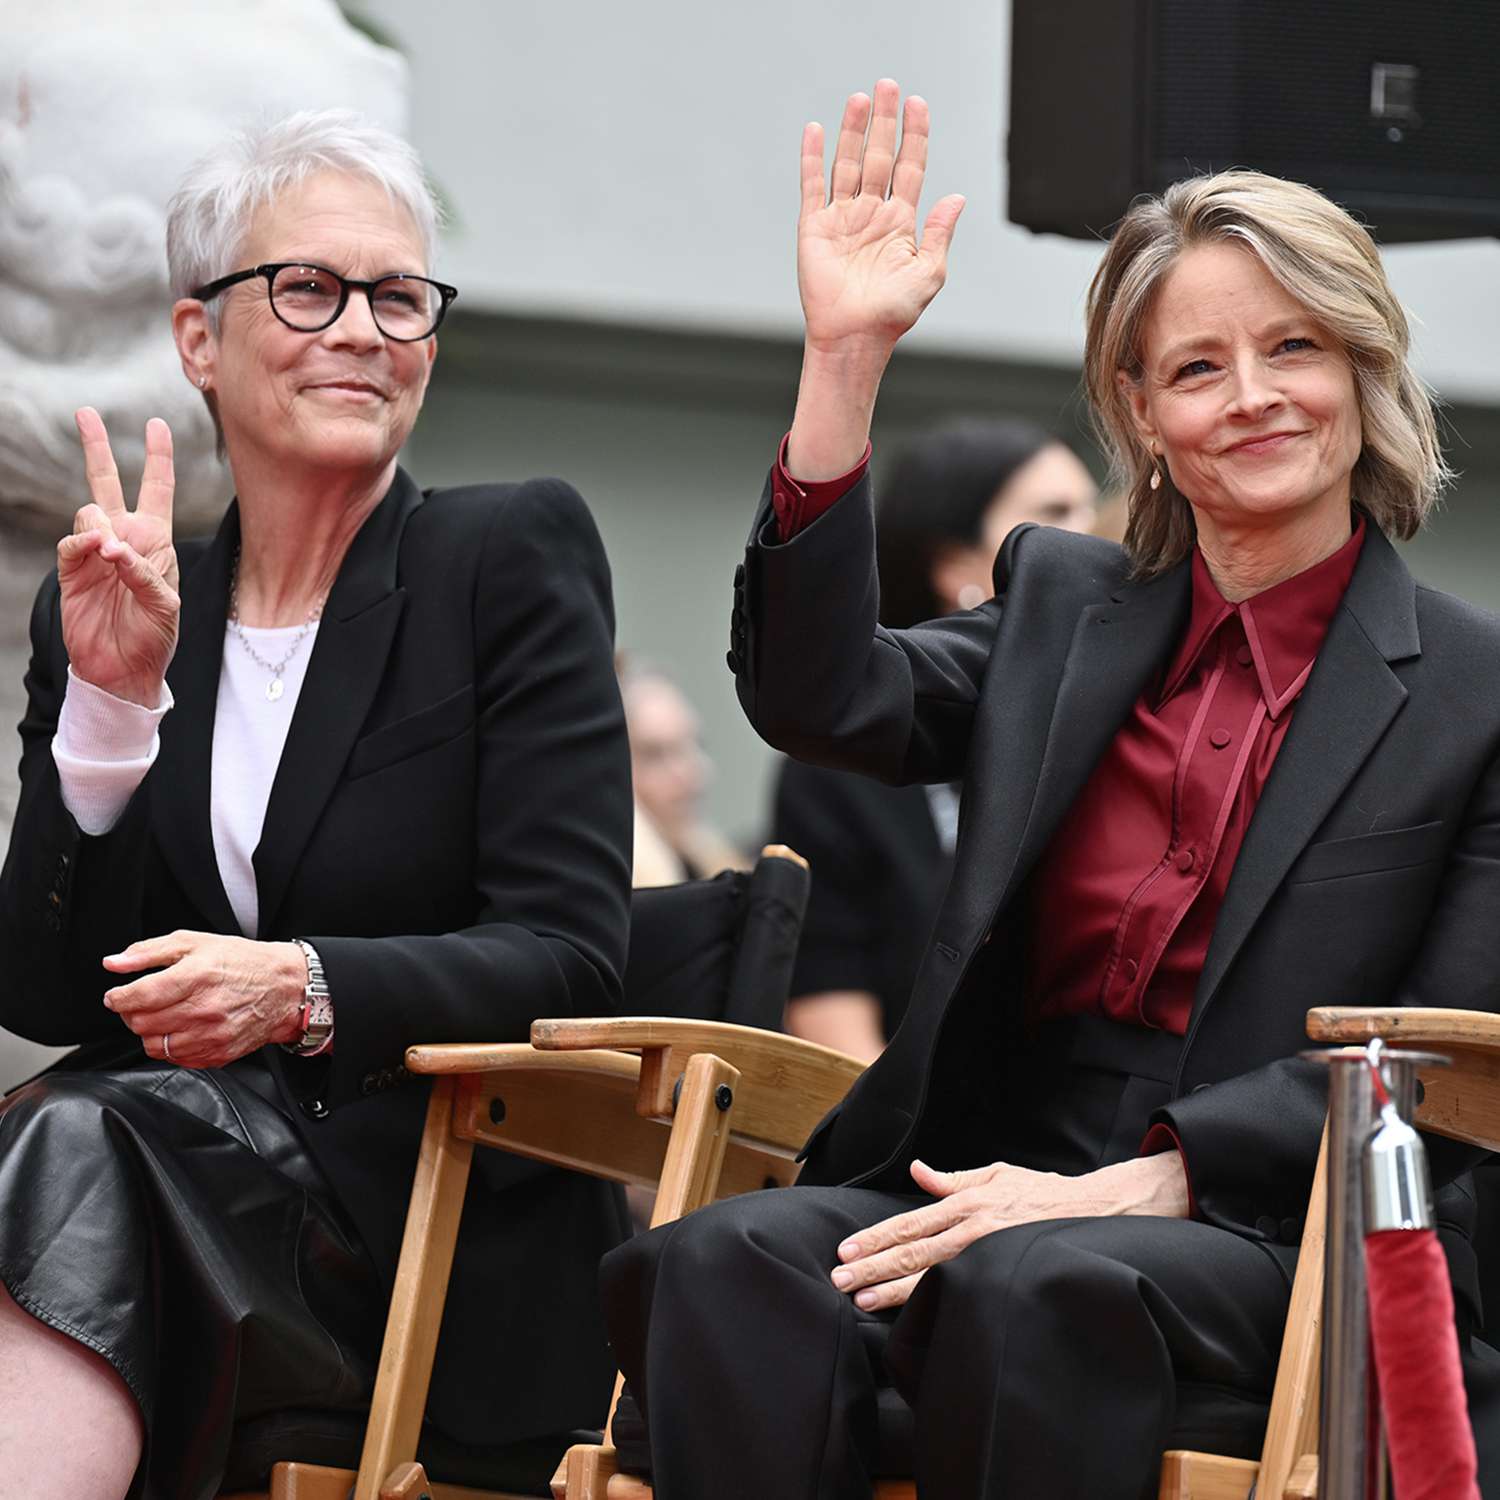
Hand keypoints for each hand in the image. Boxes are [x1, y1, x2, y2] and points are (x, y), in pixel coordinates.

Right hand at [58, 408, 178, 708]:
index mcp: (156, 541)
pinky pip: (71, 543)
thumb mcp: (166, 604)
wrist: (124, 669)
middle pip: (107, 483)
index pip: (156, 490)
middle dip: (96, 447)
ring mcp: (95, 552)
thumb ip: (144, 571)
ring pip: (88, 513)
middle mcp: (124, 538)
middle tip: (84, 413)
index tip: (155, 424)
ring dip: (100, 526)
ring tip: (112, 554)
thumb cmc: (155, 636)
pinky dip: (84, 544)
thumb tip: (112, 546)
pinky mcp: (72, 570)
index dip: (158, 457)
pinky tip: (98, 553)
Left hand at [102, 931, 307, 1067]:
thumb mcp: (196, 943)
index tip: (116, 995)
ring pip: (153, 1045)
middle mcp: (205, 1009)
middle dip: (131, 1013)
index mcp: (197, 976)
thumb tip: (113, 963)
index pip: (139, 996)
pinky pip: (175, 1059)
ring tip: (162, 1016)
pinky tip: (181, 1028)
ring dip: (149, 1031)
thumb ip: (149, 952)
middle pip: (141, 1023)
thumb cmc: (242, 962)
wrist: (285, 988)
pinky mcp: (218, 1054)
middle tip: (141, 1003)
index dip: (118, 997)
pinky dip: (170, 1045)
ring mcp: (212, 1036)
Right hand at [797, 80, 964, 356]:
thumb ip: (940, 233)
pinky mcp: (815, 229)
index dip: (914, 135)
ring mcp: (842, 219)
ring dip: (853, 131)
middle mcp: (872, 214)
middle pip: (878, 156)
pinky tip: (816, 131)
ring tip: (860, 98)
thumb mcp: (929, 273)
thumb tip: (956, 198)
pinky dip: (813, 159)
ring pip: (848, 164)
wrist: (854, 337)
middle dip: (884, 121)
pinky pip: (813, 187)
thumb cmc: (893, 313)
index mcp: (901, 222)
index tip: (918, 104)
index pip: (910, 167)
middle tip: (887, 86)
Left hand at [829, 1153, 1190, 1310]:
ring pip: (931, 1275)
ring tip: (861, 1300)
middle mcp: (973, 1228)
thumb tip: (917, 1171)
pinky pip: (961, 1290)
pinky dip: (932, 1301)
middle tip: (840, 1279)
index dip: (876, 1237)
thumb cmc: (1041, 1192)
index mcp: (967, 1202)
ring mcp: (988, 1254)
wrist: (1095, 1212)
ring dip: (892, 1289)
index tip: (846, 1249)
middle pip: (912, 1251)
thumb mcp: (996, 1174)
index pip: (910, 1223)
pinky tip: (909, 1313)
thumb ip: (953, 1179)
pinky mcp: (1003, 1272)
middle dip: (873, 1266)